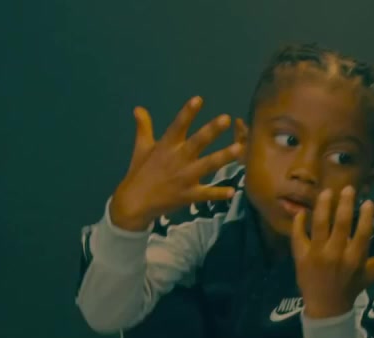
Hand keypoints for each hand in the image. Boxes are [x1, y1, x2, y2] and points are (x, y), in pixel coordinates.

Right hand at [109, 97, 243, 231]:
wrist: (134, 203)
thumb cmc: (140, 173)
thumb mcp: (141, 148)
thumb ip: (144, 127)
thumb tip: (138, 108)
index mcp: (166, 146)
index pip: (178, 125)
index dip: (187, 113)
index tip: (199, 99)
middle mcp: (177, 159)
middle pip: (196, 142)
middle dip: (211, 131)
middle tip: (226, 118)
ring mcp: (184, 178)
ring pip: (207, 165)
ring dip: (223, 157)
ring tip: (238, 149)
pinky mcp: (188, 195)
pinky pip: (206, 194)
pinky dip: (218, 193)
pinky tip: (232, 191)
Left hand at [290, 186, 373, 318]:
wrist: (326, 307)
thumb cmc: (351, 287)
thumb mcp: (371, 275)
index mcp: (355, 259)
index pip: (363, 233)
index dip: (366, 216)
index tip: (368, 202)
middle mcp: (336, 254)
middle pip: (341, 223)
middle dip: (345, 203)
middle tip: (348, 189)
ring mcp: (316, 255)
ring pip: (319, 224)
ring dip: (323, 205)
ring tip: (327, 192)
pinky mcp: (301, 257)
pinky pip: (298, 235)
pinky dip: (299, 222)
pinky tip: (302, 211)